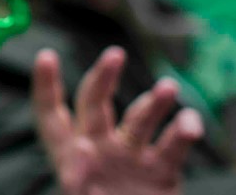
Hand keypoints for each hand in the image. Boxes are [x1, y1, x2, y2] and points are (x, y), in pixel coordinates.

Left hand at [31, 46, 204, 194]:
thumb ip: (76, 180)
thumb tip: (81, 149)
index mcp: (67, 154)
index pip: (51, 114)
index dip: (46, 86)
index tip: (46, 57)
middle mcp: (97, 147)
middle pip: (96, 105)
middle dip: (103, 78)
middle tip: (114, 54)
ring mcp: (129, 157)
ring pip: (139, 120)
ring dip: (153, 102)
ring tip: (168, 89)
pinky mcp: (160, 172)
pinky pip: (172, 148)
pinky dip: (182, 133)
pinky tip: (188, 123)